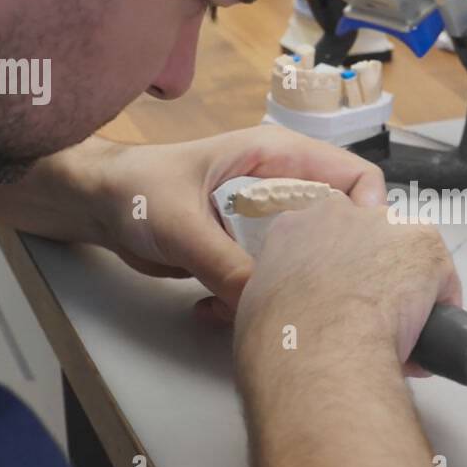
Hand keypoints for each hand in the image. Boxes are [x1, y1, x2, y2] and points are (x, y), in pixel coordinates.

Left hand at [86, 125, 385, 319]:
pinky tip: (216, 309)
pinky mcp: (250, 252)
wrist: (96, 208)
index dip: (370, 213)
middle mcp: (282, 188)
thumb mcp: (180, 222)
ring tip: (244, 306)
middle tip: (307, 297)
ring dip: (283, 291)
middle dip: (326, 265)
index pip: (354, 176)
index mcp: (278, 157)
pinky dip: (253, 301)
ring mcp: (268, 223)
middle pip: (338, 226)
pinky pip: (274, 281)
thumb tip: (261, 303)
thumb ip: (223, 262)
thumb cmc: (135, 189)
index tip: (361, 254)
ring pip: (307, 262)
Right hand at [234, 194, 461, 373]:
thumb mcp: (258, 309)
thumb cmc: (285, 340)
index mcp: (293, 227)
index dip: (338, 265)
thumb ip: (281, 294)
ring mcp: (383, 224)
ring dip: (407, 285)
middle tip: (372, 311)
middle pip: (369, 235)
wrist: (321, 349)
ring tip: (397, 326)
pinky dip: (439, 304)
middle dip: (375, 269)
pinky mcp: (422, 242)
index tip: (343, 288)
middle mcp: (339, 214)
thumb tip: (299, 310)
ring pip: (407, 252)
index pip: (323, 233)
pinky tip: (423, 333)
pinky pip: (442, 276)